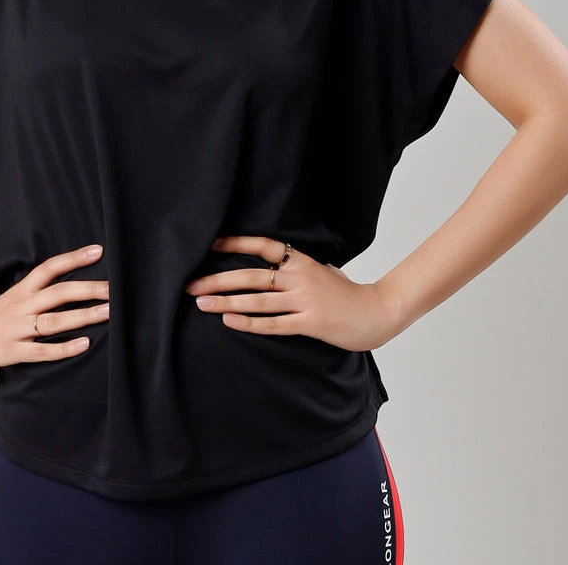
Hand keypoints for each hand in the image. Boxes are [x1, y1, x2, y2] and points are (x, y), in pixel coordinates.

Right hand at [0, 243, 109, 372]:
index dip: (73, 258)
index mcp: (20, 291)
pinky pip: (42, 351)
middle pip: (58, 293)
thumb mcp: (10, 300)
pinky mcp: (12, 352)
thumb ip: (35, 294)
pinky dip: (64, 348)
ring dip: (84, 316)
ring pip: (55, 320)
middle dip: (89, 289)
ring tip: (109, 312)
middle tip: (114, 288)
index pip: (49, 268)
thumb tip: (67, 288)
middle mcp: (21, 307)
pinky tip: (84, 344)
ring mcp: (16, 329)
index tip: (98, 250)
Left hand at [184, 235, 399, 351]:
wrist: (375, 312)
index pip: (264, 246)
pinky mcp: (310, 322)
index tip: (210, 245)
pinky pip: (274, 323)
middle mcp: (300, 277)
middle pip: (252, 275)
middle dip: (218, 280)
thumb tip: (274, 263)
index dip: (236, 244)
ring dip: (226, 302)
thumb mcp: (322, 270)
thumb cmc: (346, 292)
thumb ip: (297, 267)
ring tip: (202, 304)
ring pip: (258, 300)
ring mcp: (305, 300)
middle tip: (192, 285)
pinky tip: (230, 322)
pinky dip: (250, 323)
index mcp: (301, 260)